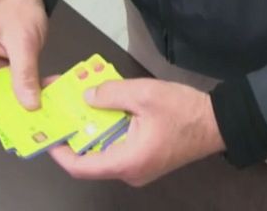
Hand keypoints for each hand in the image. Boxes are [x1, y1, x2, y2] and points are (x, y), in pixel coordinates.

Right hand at [0, 0, 47, 134]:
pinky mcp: (4, 68)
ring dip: (13, 105)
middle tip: (13, 130)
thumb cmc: (19, 9)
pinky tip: (41, 100)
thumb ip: (24, 73)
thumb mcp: (23, 42)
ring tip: (28, 122)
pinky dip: (25, 94)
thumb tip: (29, 104)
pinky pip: (12, 87)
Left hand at [46, 77, 225, 186]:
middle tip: (62, 110)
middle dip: (75, 133)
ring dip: (93, 128)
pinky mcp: (147, 159)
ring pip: (106, 150)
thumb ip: (111, 94)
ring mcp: (139, 167)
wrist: (219, 122)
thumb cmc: (184, 110)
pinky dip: (109, 129)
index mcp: (127, 162)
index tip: (48, 133)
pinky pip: (120, 147)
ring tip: (79, 103)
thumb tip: (86, 97)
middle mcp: (130, 171)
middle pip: (92, 157)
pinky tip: (104, 108)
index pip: (81, 167)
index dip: (60, 152)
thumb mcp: (144, 94)